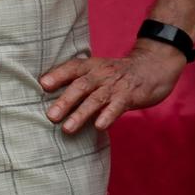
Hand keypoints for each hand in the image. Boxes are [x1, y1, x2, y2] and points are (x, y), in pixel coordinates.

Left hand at [38, 41, 186, 133]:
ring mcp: (115, 85)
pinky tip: (99, 127)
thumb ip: (78, 82)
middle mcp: (101, 74)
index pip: (72, 67)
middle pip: (81, 86)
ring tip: (67, 128)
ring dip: (81, 114)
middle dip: (65, 101)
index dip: (57, 75)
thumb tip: (50, 97)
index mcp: (91, 66)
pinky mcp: (129, 96)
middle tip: (50, 116)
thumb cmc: (117, 74)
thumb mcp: (98, 71)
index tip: (42, 85)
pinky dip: (108, 116)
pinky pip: (117, 107)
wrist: (152, 68)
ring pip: (96, 99)